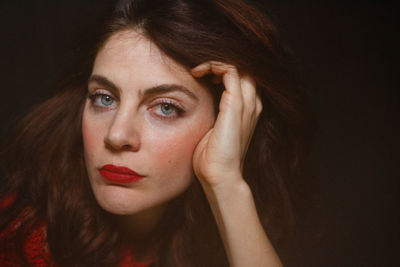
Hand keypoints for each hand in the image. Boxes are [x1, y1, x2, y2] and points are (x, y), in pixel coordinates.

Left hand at [191, 61, 261, 188]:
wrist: (220, 176)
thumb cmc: (212, 157)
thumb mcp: (212, 129)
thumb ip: (213, 114)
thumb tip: (197, 103)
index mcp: (247, 110)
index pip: (241, 77)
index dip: (222, 70)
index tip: (202, 75)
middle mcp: (252, 104)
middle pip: (243, 68)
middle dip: (219, 63)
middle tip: (199, 69)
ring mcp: (247, 103)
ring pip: (238, 65)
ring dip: (215, 62)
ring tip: (197, 70)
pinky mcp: (236, 104)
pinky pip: (230, 70)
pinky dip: (214, 66)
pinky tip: (197, 73)